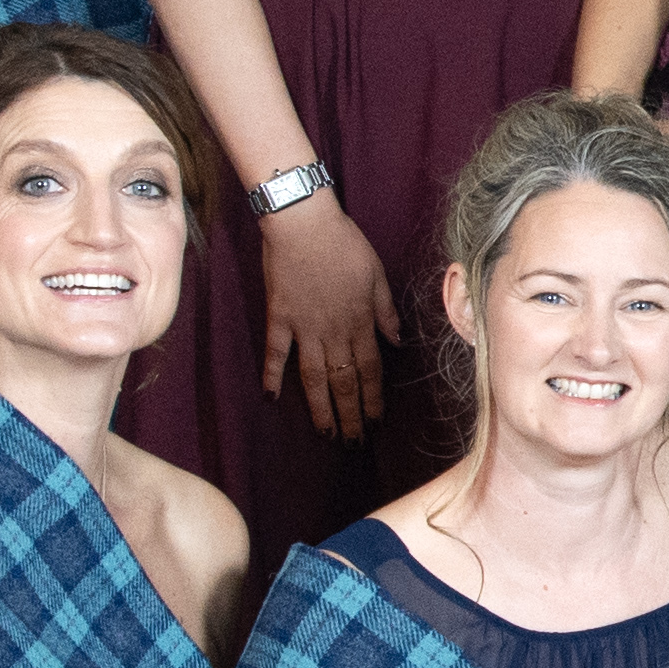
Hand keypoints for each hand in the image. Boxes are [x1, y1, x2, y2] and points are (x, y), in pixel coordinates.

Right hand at [257, 195, 393, 440]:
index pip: (371, 371)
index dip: (373, 399)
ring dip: (320, 408)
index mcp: (361, 322)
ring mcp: (304, 328)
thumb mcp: (377, 276)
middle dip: (350, 415)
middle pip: (344, 382)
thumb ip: (386, 312)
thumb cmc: (344, 245)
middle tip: (353, 443)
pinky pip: (275, 353)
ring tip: (325, 434)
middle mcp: (334, 332)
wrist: (304, 224)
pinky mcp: (279, 318)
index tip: (376, 422)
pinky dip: (272, 375)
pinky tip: (271, 398)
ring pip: (313, 378)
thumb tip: (397, 342)